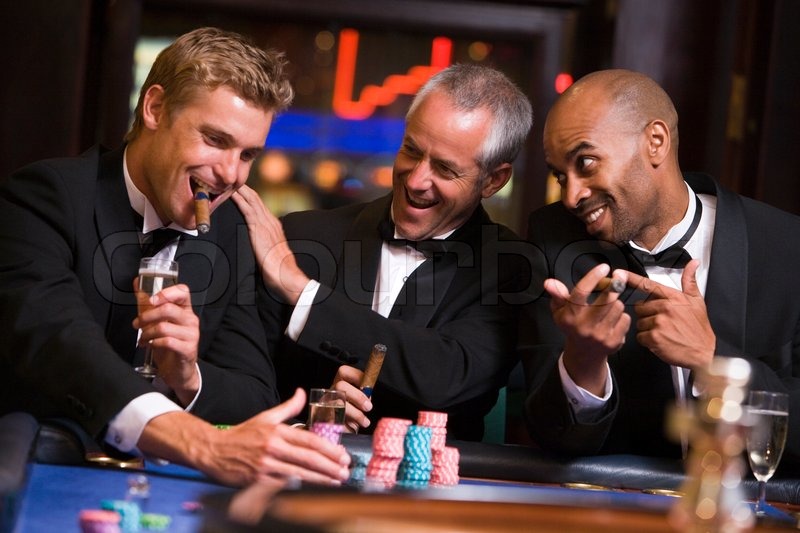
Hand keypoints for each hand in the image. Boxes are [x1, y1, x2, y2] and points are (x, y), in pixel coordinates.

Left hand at [133, 280, 199, 403]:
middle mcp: (190, 320)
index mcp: (185, 310)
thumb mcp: (157, 321)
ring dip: (147, 333)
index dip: (166, 292)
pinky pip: (167, 341)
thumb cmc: (169, 344)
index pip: (183, 292)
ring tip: (143, 338)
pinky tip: (152, 345)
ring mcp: (191, 335)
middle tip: (138, 323)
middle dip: (147, 316)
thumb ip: (147, 303)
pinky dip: (154, 343)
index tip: (151, 299)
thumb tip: (138, 283)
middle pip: (168, 309)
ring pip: (164, 327)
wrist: (178, 370)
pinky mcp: (188, 349)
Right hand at [137, 388, 350, 486]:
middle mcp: (273, 448)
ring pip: (299, 474)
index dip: (328, 449)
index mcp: (276, 432)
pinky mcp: (258, 482)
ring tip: (336, 481)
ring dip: (320, 480)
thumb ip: (288, 407)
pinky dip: (299, 488)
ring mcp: (265, 466)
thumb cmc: (241, 435)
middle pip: (308, 459)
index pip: (309, 440)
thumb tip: (302, 393)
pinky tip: (313, 490)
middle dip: (330, 467)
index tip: (342, 455)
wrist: (213, 451)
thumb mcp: (265, 417)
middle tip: (345, 471)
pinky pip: (283, 486)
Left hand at [232, 185, 309, 304]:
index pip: (260, 206)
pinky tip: (230, 194)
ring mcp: (265, 223)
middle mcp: (271, 221)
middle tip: (231, 179)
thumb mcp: (272, 253)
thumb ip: (266, 246)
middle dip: (244, 188)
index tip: (239, 190)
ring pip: (251, 199)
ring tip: (228, 181)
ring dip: (240, 189)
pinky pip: (247, 209)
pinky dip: (238, 199)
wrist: (286, 274)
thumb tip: (260, 247)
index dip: (249, 196)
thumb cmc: (280, 269)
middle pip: (255, 198)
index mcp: (274, 226)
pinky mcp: (259, 228)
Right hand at [331, 365, 372, 431]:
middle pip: (340, 386)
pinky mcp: (324, 420)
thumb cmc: (351, 414)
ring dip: (355, 414)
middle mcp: (331, 393)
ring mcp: (325, 405)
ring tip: (365, 421)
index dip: (357, 376)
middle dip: (358, 396)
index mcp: (339, 384)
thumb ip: (364, 395)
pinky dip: (347, 425)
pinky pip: (335, 420)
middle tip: (368, 407)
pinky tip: (353, 427)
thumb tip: (369, 394)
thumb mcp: (359, 402)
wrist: (336, 432)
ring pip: (338, 404)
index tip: (368, 387)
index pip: (343, 372)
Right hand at [544, 263, 629, 394]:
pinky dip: (622, 316)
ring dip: (616, 303)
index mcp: (570, 316)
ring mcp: (600, 335)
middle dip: (614, 285)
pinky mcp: (614, 341)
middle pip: (606, 298)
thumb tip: (549, 282)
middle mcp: (585, 326)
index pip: (581, 292)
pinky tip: (613, 319)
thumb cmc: (572, 326)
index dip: (593, 277)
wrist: (584, 354)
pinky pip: (625, 319)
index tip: (604, 267)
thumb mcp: (560, 311)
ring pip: (618, 307)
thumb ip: (557, 294)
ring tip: (609, 306)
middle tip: (618, 277)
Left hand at [625, 259, 714, 370]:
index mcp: (673, 297)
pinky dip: (648, 340)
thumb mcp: (697, 301)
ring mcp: (659, 322)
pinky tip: (661, 340)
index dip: (631, 278)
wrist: (704, 352)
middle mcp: (665, 308)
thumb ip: (690, 281)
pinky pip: (640, 336)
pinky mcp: (654, 337)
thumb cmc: (699, 328)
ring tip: (663, 331)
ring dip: (647, 328)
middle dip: (647, 314)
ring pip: (639, 322)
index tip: (619, 273)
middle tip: (662, 321)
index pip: (648, 285)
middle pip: (640, 306)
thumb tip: (693, 263)